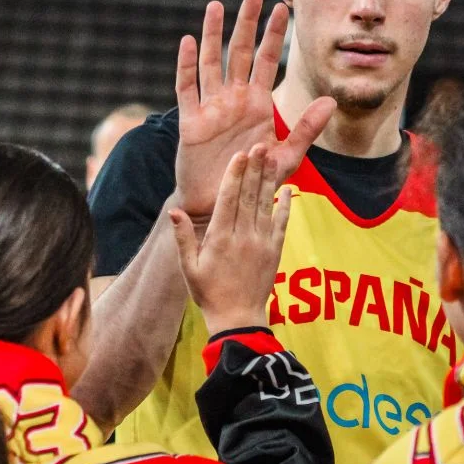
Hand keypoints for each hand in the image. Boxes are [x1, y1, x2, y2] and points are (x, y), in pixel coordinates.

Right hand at [171, 144, 290, 335]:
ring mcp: (261, 243)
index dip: (234, 176)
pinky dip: (286, 205)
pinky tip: (288, 187)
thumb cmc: (208, 293)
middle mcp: (243, 237)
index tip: (239, 156)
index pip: (228, 200)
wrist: (238, 318)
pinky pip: (282, 223)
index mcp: (220, 238)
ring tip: (272, 157)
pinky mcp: (275, 251)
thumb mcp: (188, 267)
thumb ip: (183, 237)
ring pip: (266, 205)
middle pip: (249, 196)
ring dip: (269, 179)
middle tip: (259, 145)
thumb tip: (175, 211)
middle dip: (254, 169)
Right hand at [173, 0, 334, 218]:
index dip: (274, 35)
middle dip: (247, 23)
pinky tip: (187, 41)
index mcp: (258, 104)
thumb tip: (330, 100)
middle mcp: (234, 99)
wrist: (221, 204)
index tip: (283, 8)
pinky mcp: (191, 122)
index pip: (268, 61)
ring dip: (212, 35)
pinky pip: (187, 88)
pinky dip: (186, 65)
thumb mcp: (286, 157)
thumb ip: (307, 129)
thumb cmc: (253, 181)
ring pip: (211, 63)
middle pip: (240, 52)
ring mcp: (211, 108)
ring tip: (215, 6)